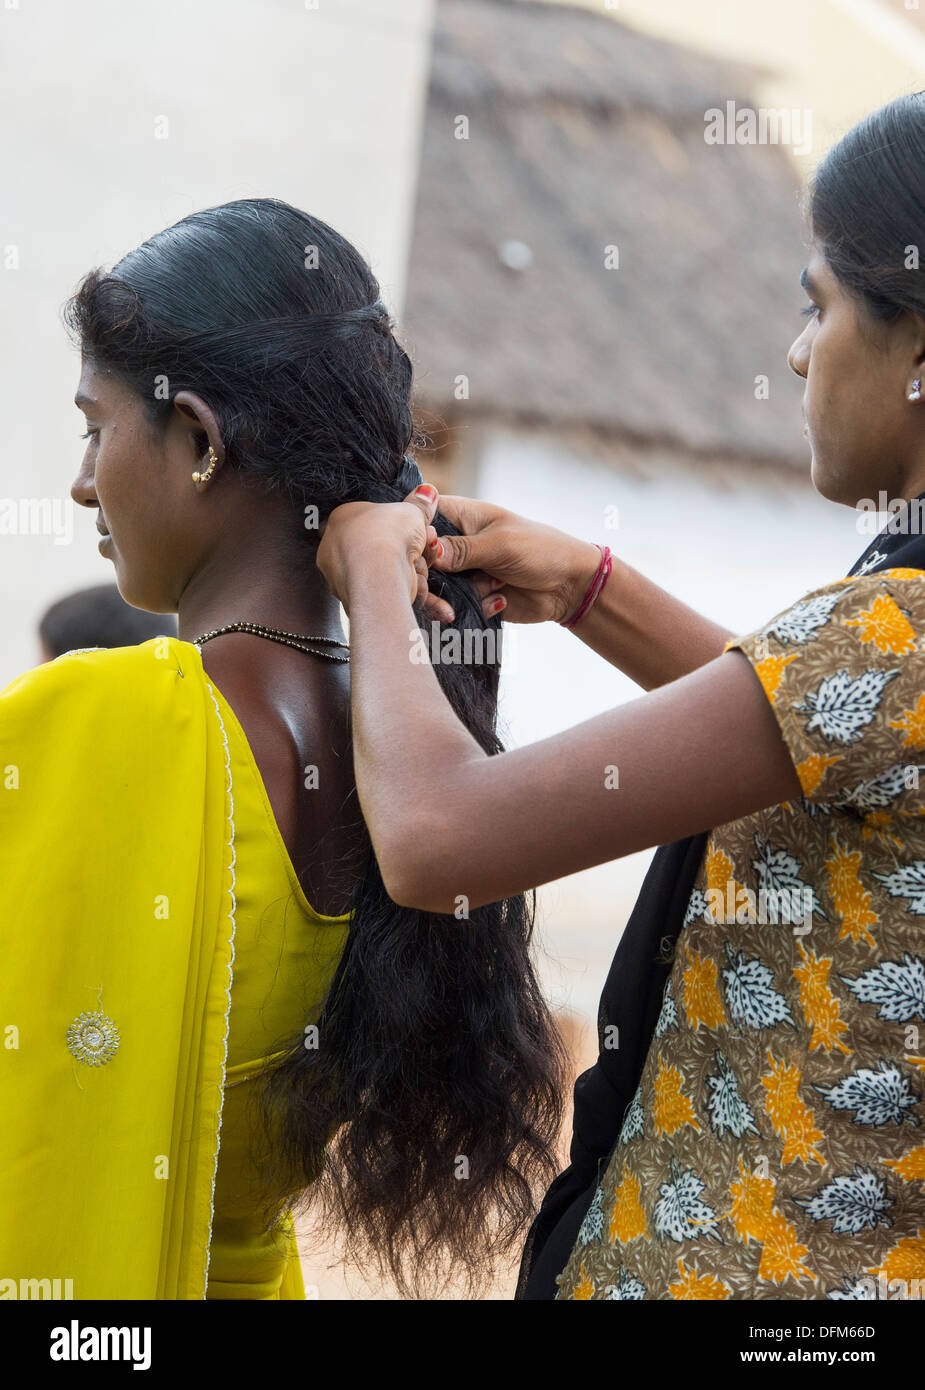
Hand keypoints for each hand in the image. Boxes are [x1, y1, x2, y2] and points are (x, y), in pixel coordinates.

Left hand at [316, 485, 454, 621]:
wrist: (379, 574)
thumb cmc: (387, 535)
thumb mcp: (412, 511)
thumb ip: (420, 504)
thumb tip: (427, 492)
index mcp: (341, 518)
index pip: (373, 521)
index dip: (402, 527)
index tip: (417, 530)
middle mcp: (333, 547)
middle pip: (382, 549)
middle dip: (407, 551)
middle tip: (424, 547)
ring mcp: (339, 575)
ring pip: (385, 572)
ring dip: (408, 569)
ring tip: (416, 566)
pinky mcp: (352, 599)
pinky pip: (383, 591)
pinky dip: (401, 589)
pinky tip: (409, 584)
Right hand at [429, 495, 601, 623]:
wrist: (569, 586)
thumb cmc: (541, 550)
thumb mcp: (500, 544)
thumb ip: (462, 549)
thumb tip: (428, 550)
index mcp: (459, 516)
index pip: (419, 520)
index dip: (414, 538)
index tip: (422, 557)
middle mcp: (454, 543)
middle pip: (421, 559)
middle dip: (432, 578)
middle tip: (450, 588)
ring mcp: (461, 571)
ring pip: (435, 587)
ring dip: (455, 596)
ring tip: (488, 591)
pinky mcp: (469, 596)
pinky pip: (455, 607)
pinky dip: (473, 607)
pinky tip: (498, 601)